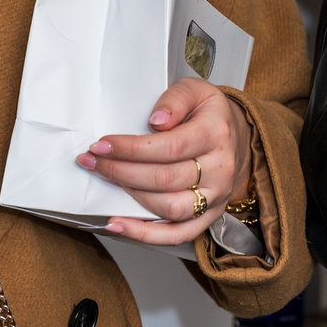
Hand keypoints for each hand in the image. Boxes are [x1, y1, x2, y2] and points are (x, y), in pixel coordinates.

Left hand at [78, 77, 254, 246]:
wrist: (235, 138)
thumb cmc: (207, 113)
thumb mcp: (195, 90)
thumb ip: (175, 99)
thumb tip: (156, 121)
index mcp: (215, 134)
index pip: (170, 147)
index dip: (131, 149)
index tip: (102, 145)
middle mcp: (220, 169)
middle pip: (164, 179)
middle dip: (120, 171)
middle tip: (92, 161)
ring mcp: (215, 197)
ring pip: (169, 208)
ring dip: (130, 198)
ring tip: (105, 181)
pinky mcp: (208, 217)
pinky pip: (178, 235)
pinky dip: (146, 235)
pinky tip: (119, 225)